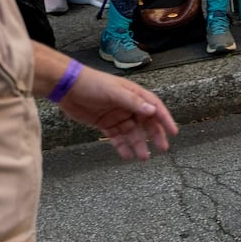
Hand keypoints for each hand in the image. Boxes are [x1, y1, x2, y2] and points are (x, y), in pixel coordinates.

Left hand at [55, 69, 177, 160]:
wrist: (67, 87)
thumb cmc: (92, 84)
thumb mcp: (114, 92)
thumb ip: (133, 102)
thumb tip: (152, 111)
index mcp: (133, 94)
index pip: (154, 107)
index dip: (164, 119)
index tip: (173, 132)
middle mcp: (127, 105)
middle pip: (145, 122)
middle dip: (154, 135)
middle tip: (162, 148)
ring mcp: (116, 115)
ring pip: (131, 133)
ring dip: (138, 144)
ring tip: (143, 157)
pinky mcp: (105, 123)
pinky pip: (116, 137)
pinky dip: (122, 146)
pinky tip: (126, 156)